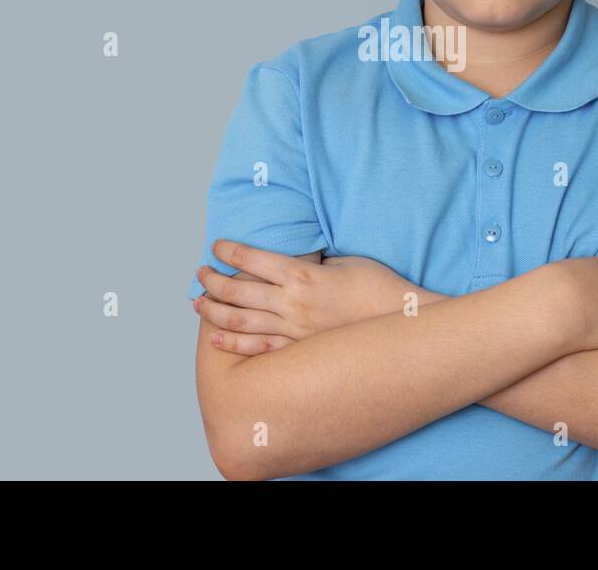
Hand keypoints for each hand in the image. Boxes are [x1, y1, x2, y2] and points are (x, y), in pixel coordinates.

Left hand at [195, 239, 427, 354]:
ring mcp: (293, 330)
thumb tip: (295, 264)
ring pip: (240, 321)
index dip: (229, 250)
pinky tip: (214, 339)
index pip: (253, 259)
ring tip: (197, 303)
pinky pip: (258, 349)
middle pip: (238, 290)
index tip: (217, 246)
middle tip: (200, 273)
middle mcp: (291, 303)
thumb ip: (314, 264)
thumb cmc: (377, 288)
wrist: (400, 324)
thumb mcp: (343, 262)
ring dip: (213, 311)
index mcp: (302, 275)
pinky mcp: (298, 351)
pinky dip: (232, 345)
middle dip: (212, 280)